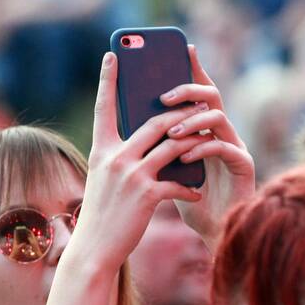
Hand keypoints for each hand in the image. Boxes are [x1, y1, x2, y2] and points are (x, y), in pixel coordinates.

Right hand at [69, 52, 208, 270]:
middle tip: (199, 104)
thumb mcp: (105, 178)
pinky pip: (178, 181)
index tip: (112, 54)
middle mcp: (115, 157)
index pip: (103, 107)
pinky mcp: (147, 194)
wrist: (95, 249)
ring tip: (209, 137)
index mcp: (101, 149)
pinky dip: (189, 186)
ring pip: (173, 146)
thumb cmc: (103, 214)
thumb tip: (151, 139)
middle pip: (155, 122)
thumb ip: (121, 156)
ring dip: (195, 141)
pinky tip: (196, 191)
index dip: (107, 79)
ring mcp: (131, 175)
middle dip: (181, 112)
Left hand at [162, 46, 255, 246]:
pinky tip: (185, 156)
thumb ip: (155, 143)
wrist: (212, 231)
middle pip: (210, 96)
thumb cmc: (187, 198)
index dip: (194, 68)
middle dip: (187, 90)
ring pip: (217, 117)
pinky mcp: (243, 165)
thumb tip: (125, 117)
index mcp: (204, 128)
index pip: (199, 91)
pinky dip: (202, 148)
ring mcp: (235, 146)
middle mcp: (223, 131)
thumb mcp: (166, 166)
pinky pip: (224, 147)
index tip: (183, 47)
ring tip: (169, 132)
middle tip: (162, 95)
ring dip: (191, 122)